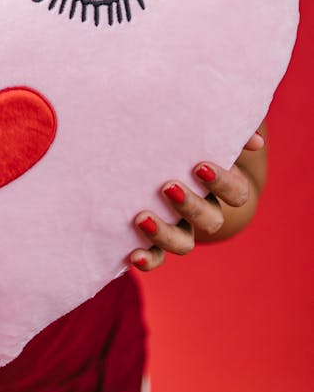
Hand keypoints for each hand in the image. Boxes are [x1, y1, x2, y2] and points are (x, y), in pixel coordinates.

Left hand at [129, 130, 265, 271]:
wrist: (154, 159)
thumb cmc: (183, 142)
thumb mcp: (201, 134)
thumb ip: (226, 132)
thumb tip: (256, 140)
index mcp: (219, 186)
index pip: (236, 193)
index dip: (223, 183)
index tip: (200, 166)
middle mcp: (203, 211)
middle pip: (210, 220)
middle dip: (191, 205)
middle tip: (168, 187)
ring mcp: (180, 228)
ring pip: (183, 243)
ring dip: (165, 234)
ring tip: (142, 217)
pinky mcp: (155, 240)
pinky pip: (156, 257)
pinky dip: (148, 259)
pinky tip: (134, 254)